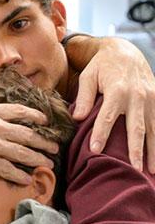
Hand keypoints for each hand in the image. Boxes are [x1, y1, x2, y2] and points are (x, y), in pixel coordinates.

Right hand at [0, 96, 58, 183]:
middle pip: (27, 134)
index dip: (35, 116)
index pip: (19, 112)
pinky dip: (20, 175)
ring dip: (37, 158)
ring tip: (47, 163)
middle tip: (53, 146)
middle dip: (43, 141)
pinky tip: (27, 178)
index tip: (44, 121)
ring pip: (22, 153)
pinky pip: (9, 170)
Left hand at [72, 37, 154, 172]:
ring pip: (154, 129)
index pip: (107, 117)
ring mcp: (151, 98)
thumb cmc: (101, 66)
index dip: (101, 134)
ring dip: (153, 151)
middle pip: (137, 128)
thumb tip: (76, 118)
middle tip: (134, 169)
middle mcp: (138, 96)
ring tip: (151, 171)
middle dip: (136, 150)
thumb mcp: (88, 76)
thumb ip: (83, 97)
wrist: (126, 52)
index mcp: (118, 90)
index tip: (95, 151)